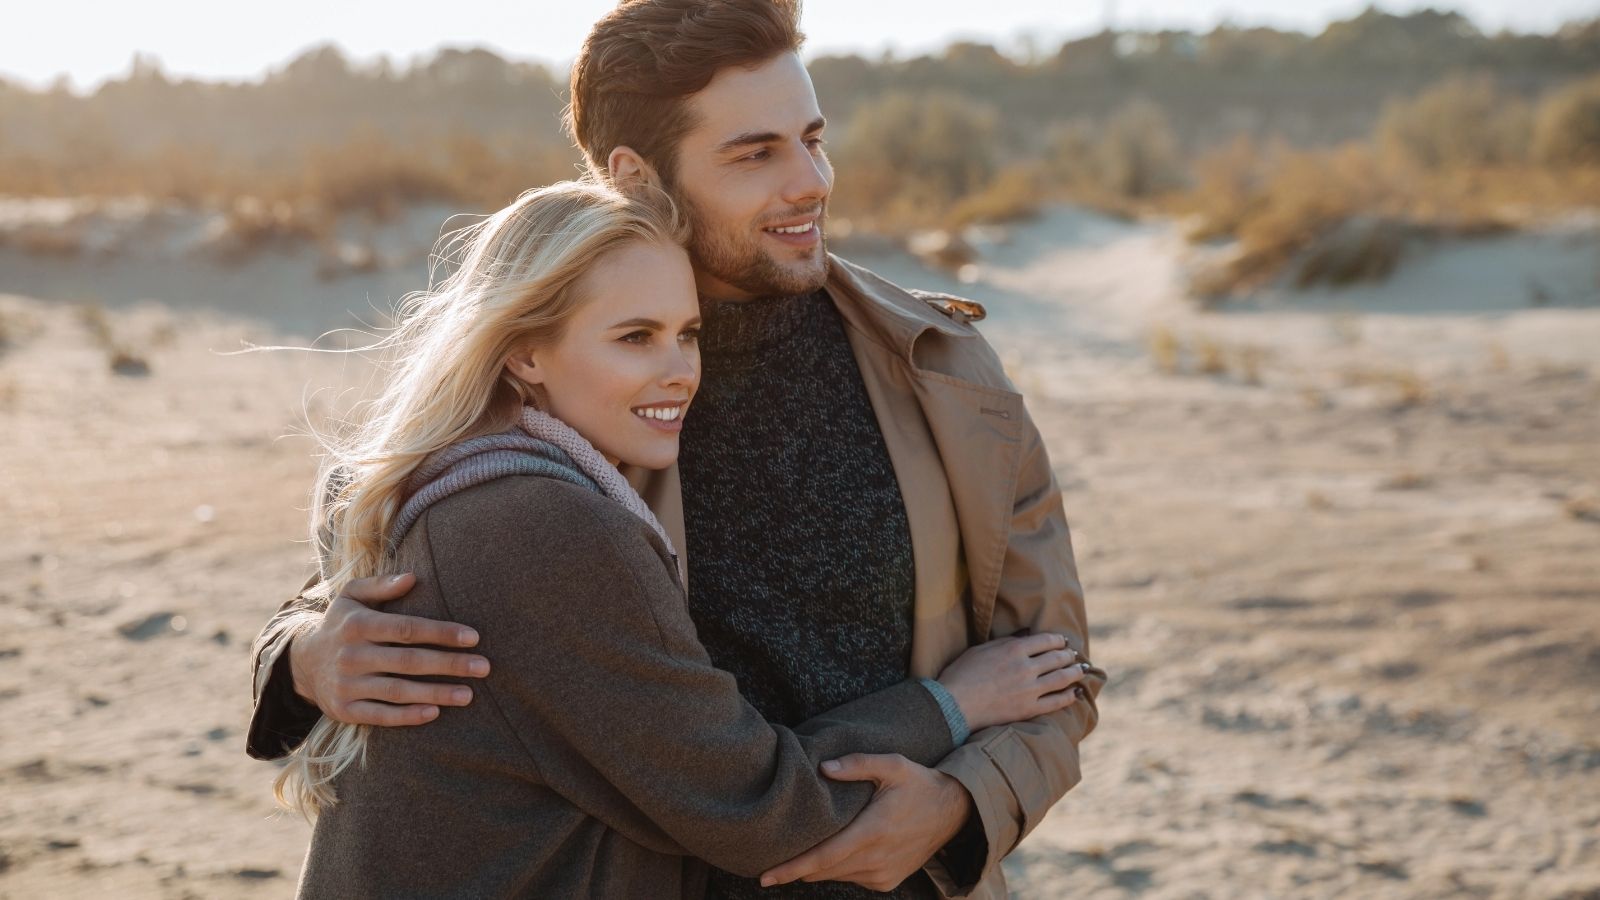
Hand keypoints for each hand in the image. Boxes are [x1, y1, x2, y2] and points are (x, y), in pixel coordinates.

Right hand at [290, 573, 489, 725]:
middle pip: (409, 661)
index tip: (473, 638)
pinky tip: (434, 713)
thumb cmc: (341, 625)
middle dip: (450, 664)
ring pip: (398, 691)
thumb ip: (381, 585)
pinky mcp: (345, 710)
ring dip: (436, 693)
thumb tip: (413, 577)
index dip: (441, 633)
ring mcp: (347, 685)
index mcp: (357, 625)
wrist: (302, 664)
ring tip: (469, 694)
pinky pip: (380, 715)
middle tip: (484, 667)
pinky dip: (408, 716)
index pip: (407, 629)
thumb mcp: (351, 596)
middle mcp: (352, 656)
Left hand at [759, 754, 970, 891]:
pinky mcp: (888, 881)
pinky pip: (852, 878)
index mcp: (873, 831)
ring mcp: (883, 874)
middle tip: (770, 863)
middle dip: (796, 869)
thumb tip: (823, 768)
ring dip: (817, 868)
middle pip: (824, 871)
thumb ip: (857, 764)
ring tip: (799, 854)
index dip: (792, 868)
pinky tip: (836, 851)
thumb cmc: (919, 783)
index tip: (766, 876)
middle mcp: (877, 859)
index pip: (822, 857)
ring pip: (836, 876)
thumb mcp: (892, 764)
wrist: (953, 811)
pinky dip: (838, 868)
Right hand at [937, 632, 1087, 730]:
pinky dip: (1069, 696)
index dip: (1058, 640)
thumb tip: (1025, 635)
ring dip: (1074, 672)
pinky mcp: (1028, 709)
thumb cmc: (961, 673)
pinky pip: (1056, 702)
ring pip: (1062, 678)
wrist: (954, 705)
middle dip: (1069, 655)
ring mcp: (1029, 690)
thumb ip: (1006, 642)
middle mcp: (1026, 668)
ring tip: (1080, 670)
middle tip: (1074, 655)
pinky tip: (1075, 693)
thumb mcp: (981, 649)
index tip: (1062, 642)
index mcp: (1014, 650)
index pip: (1046, 641)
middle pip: (1057, 658)